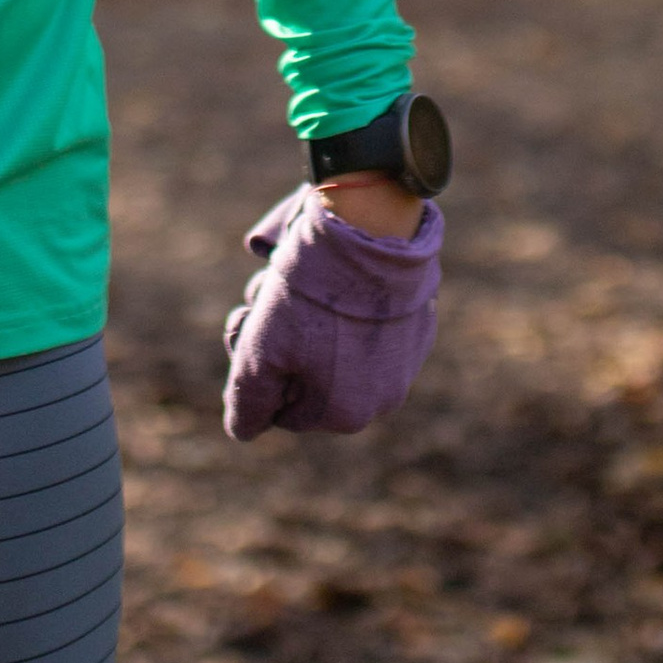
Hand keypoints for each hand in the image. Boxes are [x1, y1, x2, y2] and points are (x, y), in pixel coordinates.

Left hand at [223, 183, 443, 440]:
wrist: (368, 232)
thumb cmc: (309, 298)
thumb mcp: (259, 354)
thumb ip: (248, 404)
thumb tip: (243, 430)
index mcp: (345, 415)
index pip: (281, 407)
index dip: (257, 365)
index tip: (247, 319)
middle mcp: (382, 400)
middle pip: (308, 378)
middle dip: (280, 341)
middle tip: (263, 293)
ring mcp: (406, 362)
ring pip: (336, 352)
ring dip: (308, 322)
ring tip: (294, 278)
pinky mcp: (419, 324)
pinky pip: (369, 328)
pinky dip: (347, 307)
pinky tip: (336, 276)